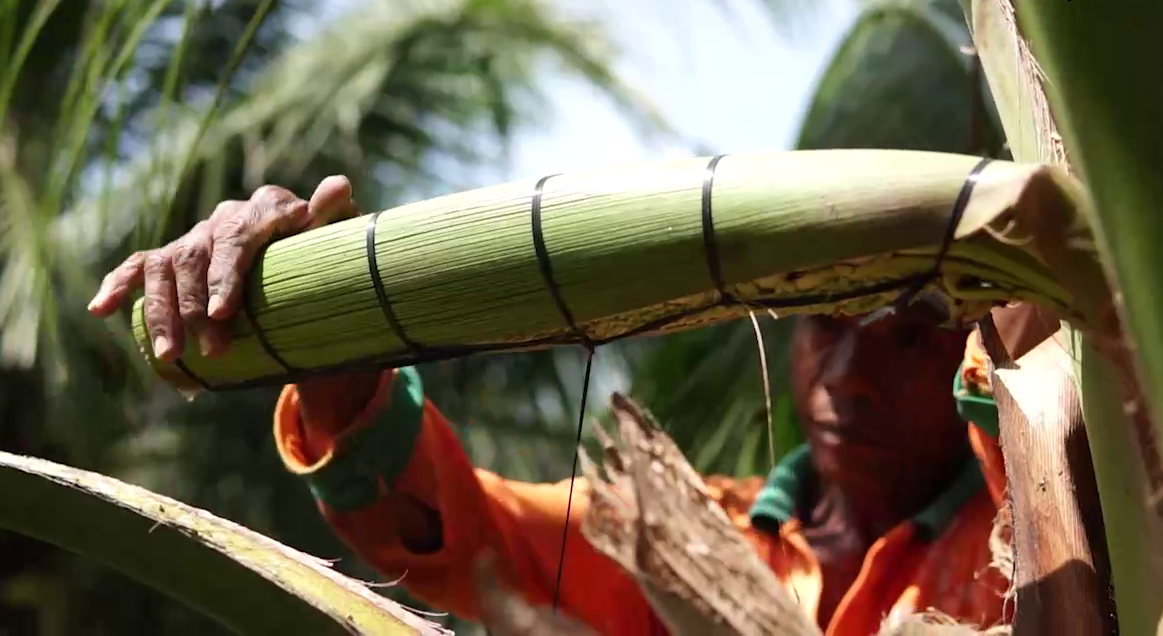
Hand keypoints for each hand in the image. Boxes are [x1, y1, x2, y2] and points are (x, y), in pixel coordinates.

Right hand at [89, 176, 381, 430]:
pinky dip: (119, 284)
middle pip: (198, 259)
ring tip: (168, 355)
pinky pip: (140, 266)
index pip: (238, 238)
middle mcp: (225, 218)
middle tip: (211, 351)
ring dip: (163, 312)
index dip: (226, 275)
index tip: (220, 313)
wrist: (311, 255)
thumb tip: (338, 185)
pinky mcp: (178, 256)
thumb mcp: (337, 236)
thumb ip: (332, 215)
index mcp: (264, 208)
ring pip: (167, 268)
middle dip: (197, 308)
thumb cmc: (327, 250)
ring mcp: (198, 237)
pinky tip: (100, 309)